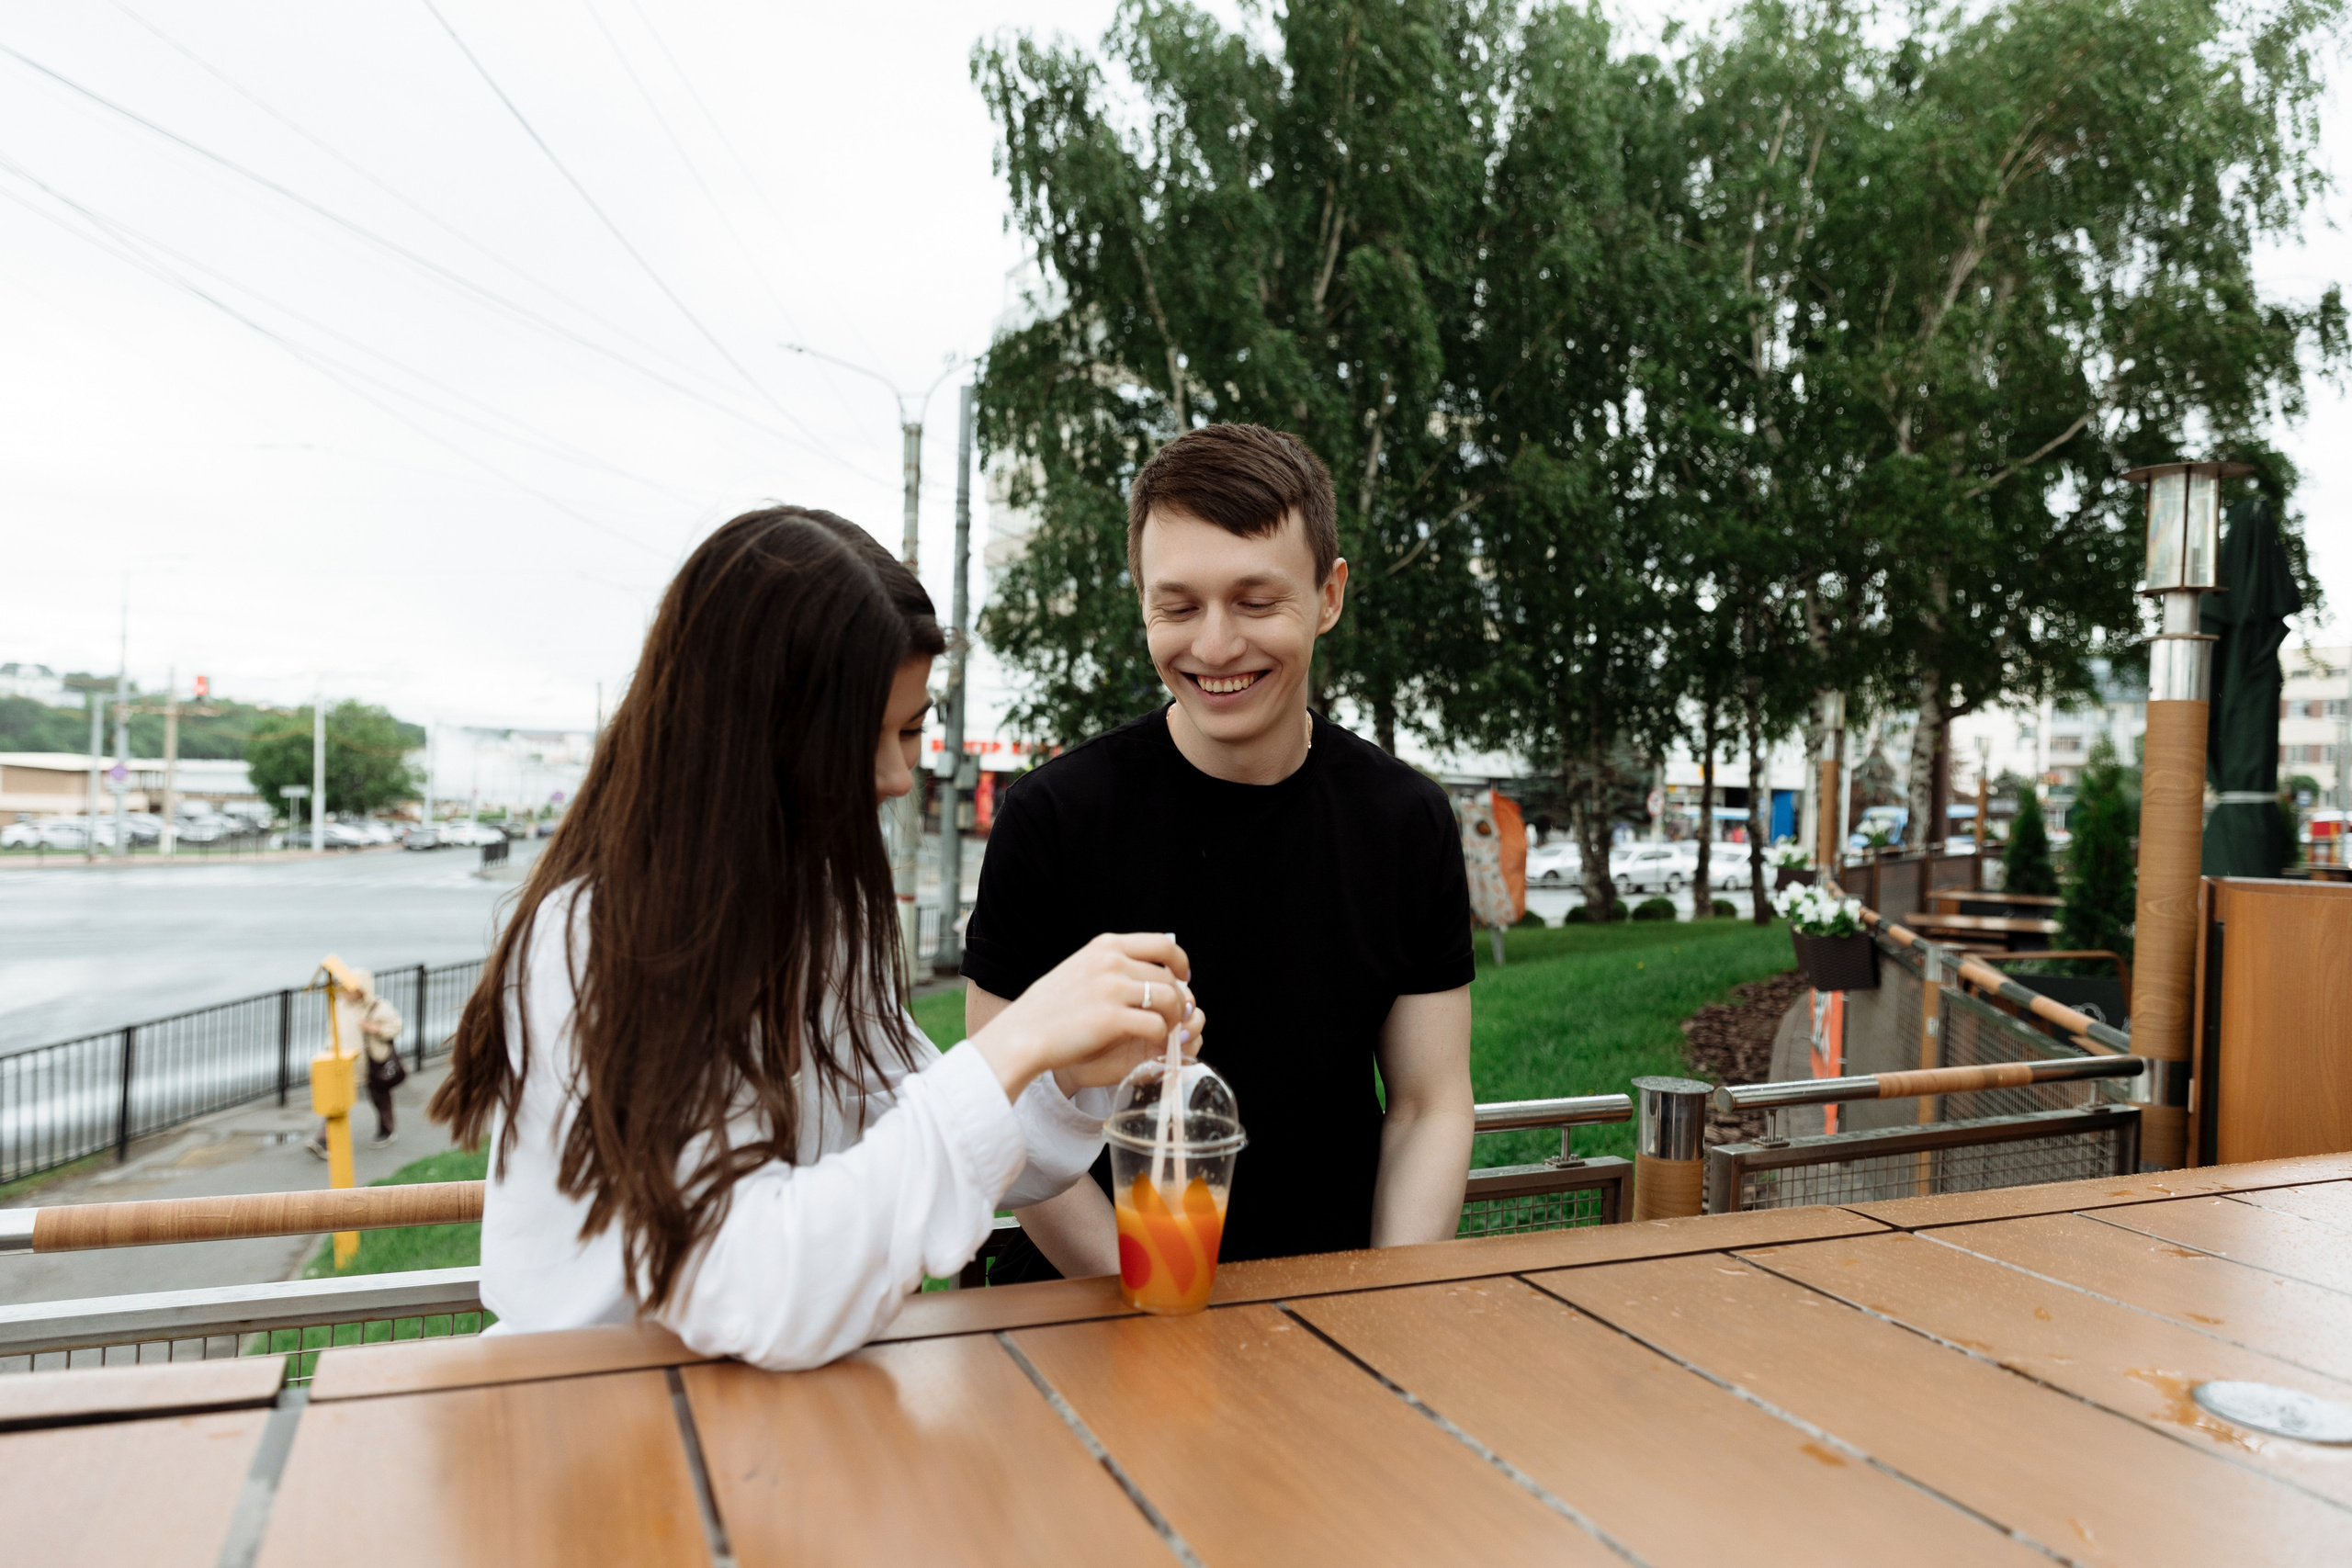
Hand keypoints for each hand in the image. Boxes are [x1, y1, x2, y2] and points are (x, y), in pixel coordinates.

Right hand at [970, 933, 1201, 1101]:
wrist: (1021, 1035)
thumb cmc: (1049, 1010)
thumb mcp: (1080, 970)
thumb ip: (1112, 965)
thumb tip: (1154, 972)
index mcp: (1105, 946)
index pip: (1162, 944)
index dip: (1180, 963)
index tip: (1184, 979)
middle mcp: (1111, 961)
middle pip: (1169, 977)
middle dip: (1178, 1000)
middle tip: (1174, 1018)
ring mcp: (1111, 988)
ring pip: (1170, 999)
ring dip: (1173, 1019)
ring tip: (1164, 1032)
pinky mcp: (1111, 1018)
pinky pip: (1157, 1025)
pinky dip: (1161, 1037)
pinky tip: (1150, 1044)